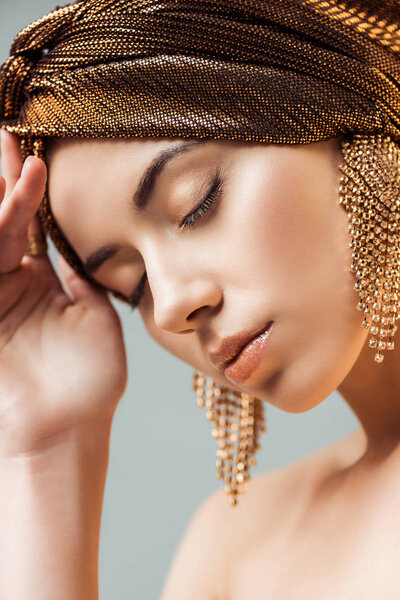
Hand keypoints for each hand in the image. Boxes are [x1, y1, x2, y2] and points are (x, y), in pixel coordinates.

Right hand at [0, 130, 127, 456]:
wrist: (69, 428)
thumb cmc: (88, 382)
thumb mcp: (95, 319)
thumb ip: (82, 280)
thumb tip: (83, 246)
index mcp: (41, 285)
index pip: (32, 227)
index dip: (31, 190)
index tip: (34, 152)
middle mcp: (12, 285)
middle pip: (4, 222)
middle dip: (5, 181)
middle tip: (7, 135)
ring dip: (0, 203)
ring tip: (9, 161)